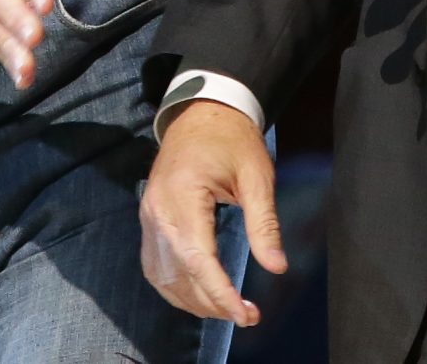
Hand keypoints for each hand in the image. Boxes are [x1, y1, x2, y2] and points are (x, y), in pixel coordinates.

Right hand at [140, 100, 287, 325]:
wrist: (202, 111)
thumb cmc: (232, 139)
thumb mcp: (257, 176)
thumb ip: (265, 224)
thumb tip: (277, 267)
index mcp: (183, 195)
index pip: (197, 259)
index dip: (220, 293)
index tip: (245, 314)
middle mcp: (158, 210)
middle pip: (178, 274)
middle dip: (211, 303)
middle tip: (246, 315)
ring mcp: (148, 216)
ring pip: (162, 276)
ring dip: (192, 301)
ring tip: (226, 310)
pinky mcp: (149, 219)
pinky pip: (155, 265)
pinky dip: (175, 287)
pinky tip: (198, 295)